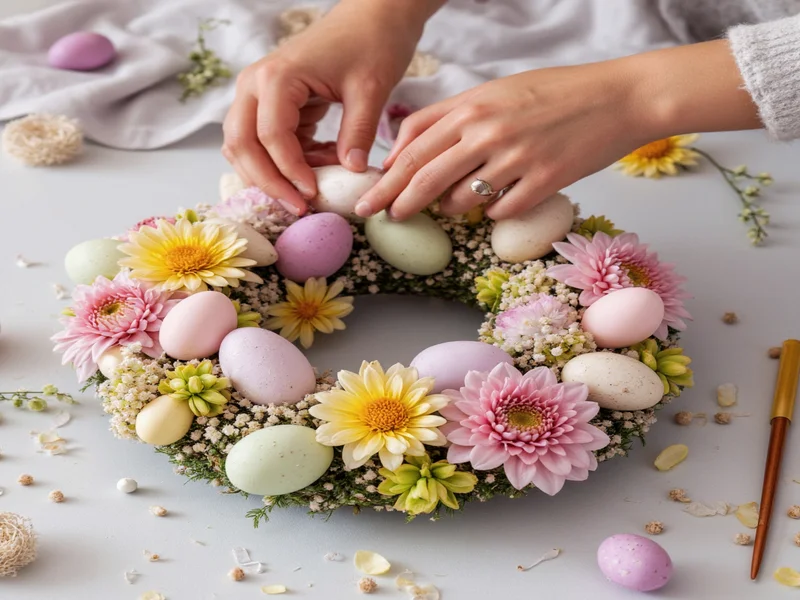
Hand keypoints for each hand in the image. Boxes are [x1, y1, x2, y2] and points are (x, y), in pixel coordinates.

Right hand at [222, 0, 436, 213]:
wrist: (373, 17)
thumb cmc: (372, 43)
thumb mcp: (371, 89)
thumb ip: (358, 133)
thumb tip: (352, 174)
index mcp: (276, 78)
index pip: (270, 137)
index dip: (289, 172)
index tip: (312, 195)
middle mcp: (256, 86)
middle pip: (242, 146)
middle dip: (267, 182)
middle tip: (299, 208)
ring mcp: (259, 96)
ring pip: (246, 148)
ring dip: (272, 175)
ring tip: (310, 192)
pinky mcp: (272, 106)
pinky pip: (267, 144)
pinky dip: (287, 163)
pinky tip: (320, 169)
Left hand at [356, 40, 761, 221]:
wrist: (618, 97)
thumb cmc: (556, 93)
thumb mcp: (499, 91)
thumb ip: (457, 116)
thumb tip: (415, 145)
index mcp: (473, 104)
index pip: (413, 141)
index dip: (389, 170)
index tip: (375, 189)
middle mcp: (487, 130)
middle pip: (424, 175)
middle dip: (395, 202)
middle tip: (380, 219)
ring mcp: (515, 158)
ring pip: (459, 201)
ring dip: (450, 209)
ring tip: (455, 206)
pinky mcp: (542, 183)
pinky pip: (499, 212)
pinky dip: (493, 213)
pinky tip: (500, 203)